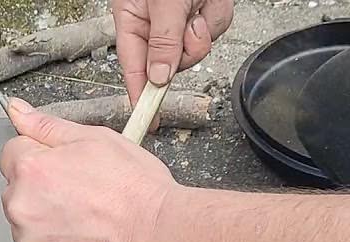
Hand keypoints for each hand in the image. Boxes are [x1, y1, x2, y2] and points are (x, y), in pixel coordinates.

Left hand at [0, 99, 180, 241]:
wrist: (162, 240)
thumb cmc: (137, 191)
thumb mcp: (96, 140)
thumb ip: (48, 127)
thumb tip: (16, 111)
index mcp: (30, 170)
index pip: (12, 156)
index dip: (42, 159)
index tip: (66, 170)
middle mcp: (21, 211)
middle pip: (18, 196)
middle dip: (42, 195)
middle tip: (85, 201)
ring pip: (30, 232)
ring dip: (51, 229)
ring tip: (91, 228)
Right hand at [113, 0, 233, 102]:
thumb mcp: (163, 3)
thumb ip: (162, 40)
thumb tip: (159, 76)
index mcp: (133, 19)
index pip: (135, 67)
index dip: (142, 96)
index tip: (150, 120)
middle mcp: (155, 24)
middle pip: (175, 62)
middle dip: (189, 49)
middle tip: (191, 25)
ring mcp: (179, 21)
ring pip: (198, 47)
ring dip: (206, 26)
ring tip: (199, 2)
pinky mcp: (200, 14)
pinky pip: (214, 28)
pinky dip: (217, 13)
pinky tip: (207, 0)